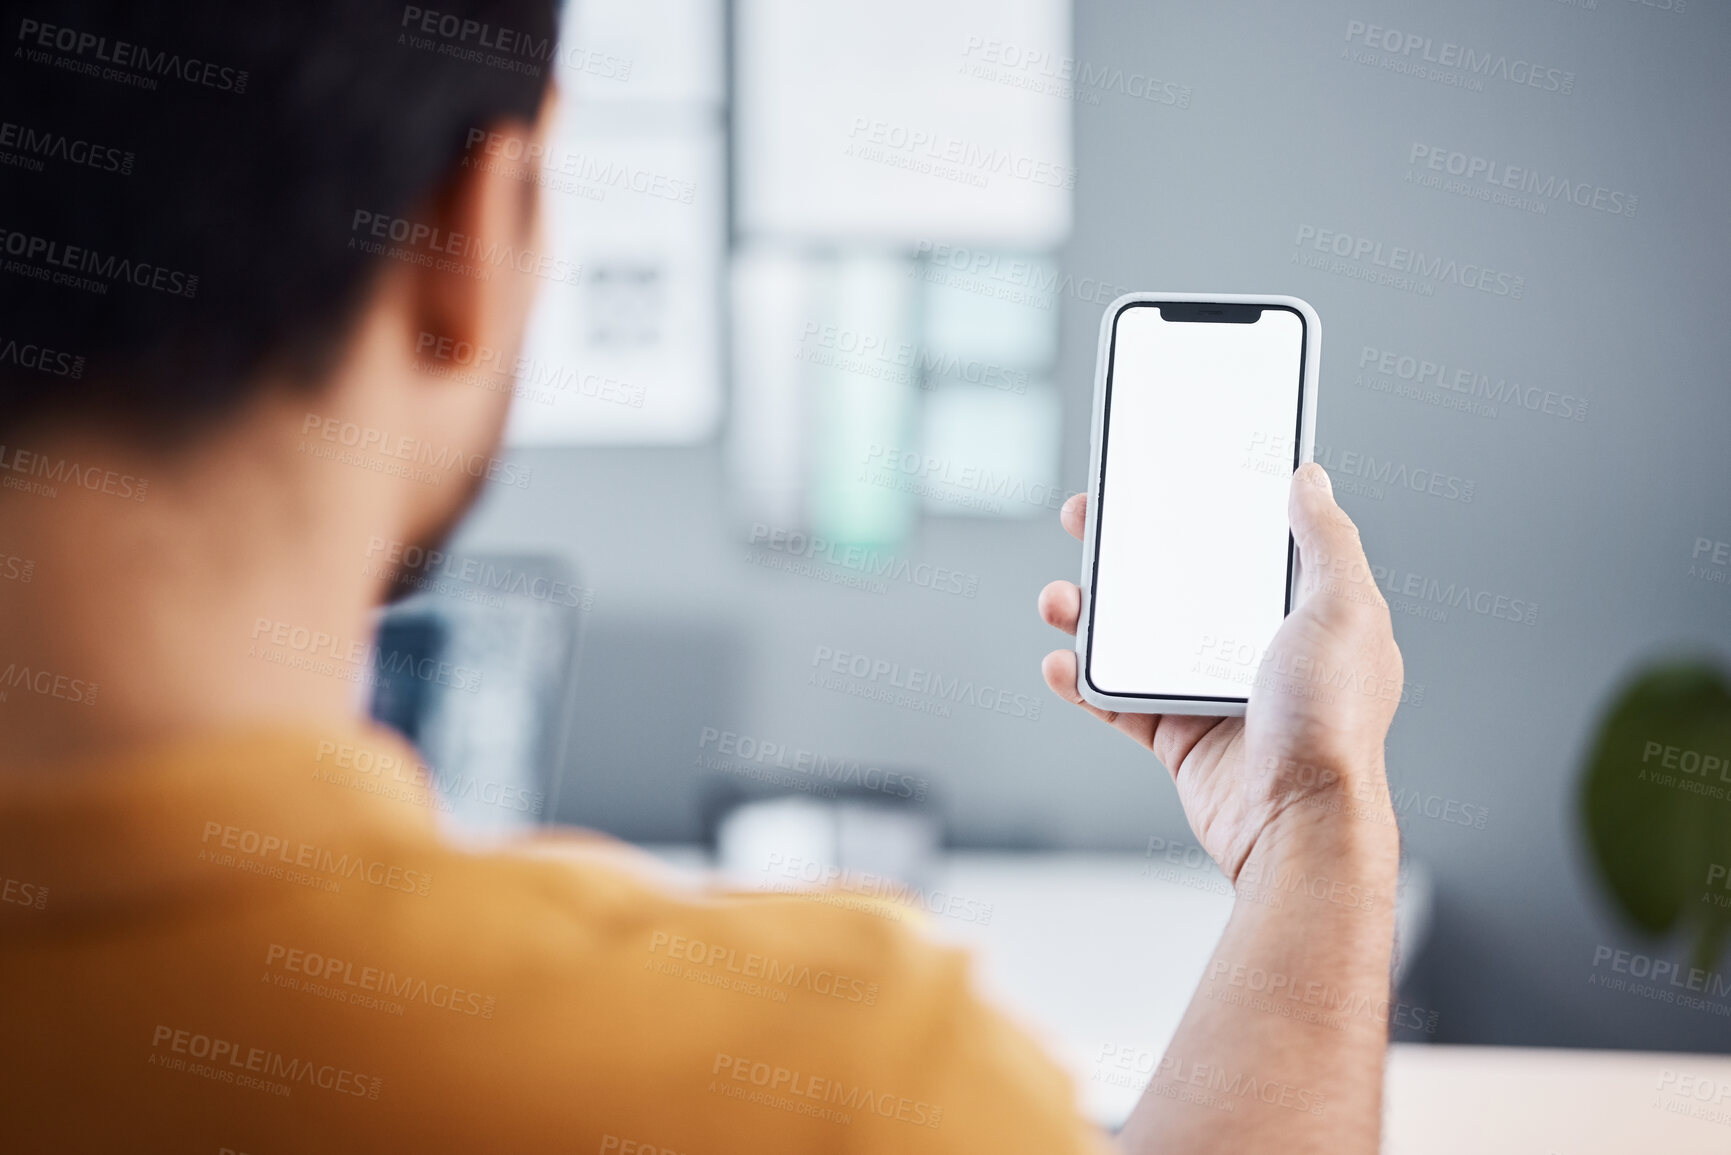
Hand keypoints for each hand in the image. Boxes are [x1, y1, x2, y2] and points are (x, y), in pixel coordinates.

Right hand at [1037, 464, 1403, 880]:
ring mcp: (1211, 692)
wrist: (1298, 822)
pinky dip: (1080, 682)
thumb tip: (1309, 477)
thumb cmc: (1334, 723)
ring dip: (1089, 613)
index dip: (1202, 504)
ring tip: (1061, 598)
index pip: (1243, 541)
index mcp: (1300, 611)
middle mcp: (1255, 648)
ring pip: (1135, 637)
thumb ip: (1327, 539)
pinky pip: (1116, 700)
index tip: (1160, 473)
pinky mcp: (1178, 736)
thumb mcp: (1345, 609)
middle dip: (1125, 549)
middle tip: (1088, 518)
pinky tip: (1061, 662)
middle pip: (1176, 581)